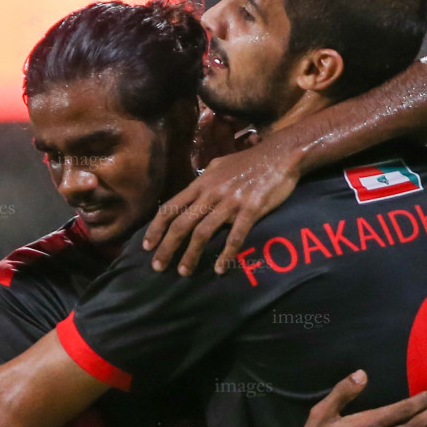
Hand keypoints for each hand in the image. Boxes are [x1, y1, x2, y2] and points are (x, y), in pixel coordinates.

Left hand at [142, 132, 301, 275]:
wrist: (280, 154)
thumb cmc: (248, 161)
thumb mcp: (218, 166)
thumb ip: (203, 182)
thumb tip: (190, 196)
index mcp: (201, 184)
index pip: (171, 207)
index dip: (156, 228)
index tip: (147, 246)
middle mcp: (211, 193)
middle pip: (182, 223)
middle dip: (167, 247)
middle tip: (158, 267)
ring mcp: (231, 202)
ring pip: (203, 232)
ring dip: (191, 255)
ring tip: (184, 272)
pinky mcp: (251, 209)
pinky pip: (235, 236)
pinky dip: (226, 254)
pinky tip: (219, 268)